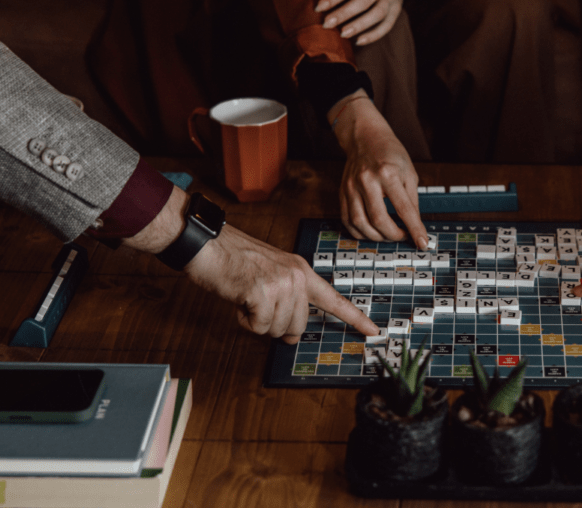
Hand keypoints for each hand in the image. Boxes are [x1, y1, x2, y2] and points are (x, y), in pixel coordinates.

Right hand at [186, 225, 379, 342]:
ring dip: (258, 321)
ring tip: (247, 298)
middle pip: (298, 326)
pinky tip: (239, 300)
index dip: (355, 318)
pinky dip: (244, 320)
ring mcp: (281, 284)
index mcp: (302, 270)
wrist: (207, 245)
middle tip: (258, 307)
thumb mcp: (272, 273)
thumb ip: (288, 299)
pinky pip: (258, 326)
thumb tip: (291, 335)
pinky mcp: (262, 292)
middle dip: (277, 326)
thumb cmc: (234, 260)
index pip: (334, 299)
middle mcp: (297, 276)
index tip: (374, 330)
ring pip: (277, 329)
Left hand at [316, 0, 440, 45]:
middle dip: (344, 14)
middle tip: (327, 24)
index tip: (319, 8)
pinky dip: (373, 35)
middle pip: (364, 1)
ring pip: (377, 15)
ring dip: (359, 26)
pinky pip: (386, 26)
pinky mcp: (396, 11)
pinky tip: (358, 41)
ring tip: (342, 34)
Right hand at [331, 93, 428, 247]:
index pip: (404, 209)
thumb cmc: (390, 153)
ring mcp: (351, 187)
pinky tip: (370, 232)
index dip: (414, 229)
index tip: (422, 242)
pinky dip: (359, 232)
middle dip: (394, 236)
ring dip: (376, 237)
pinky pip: (347, 220)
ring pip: (360, 224)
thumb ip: (412, 200)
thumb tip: (415, 226)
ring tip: (388, 235)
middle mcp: (367, 181)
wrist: (365, 137)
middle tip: (402, 236)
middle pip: (379, 220)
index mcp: (388, 173)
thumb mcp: (409, 172)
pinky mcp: (342, 192)